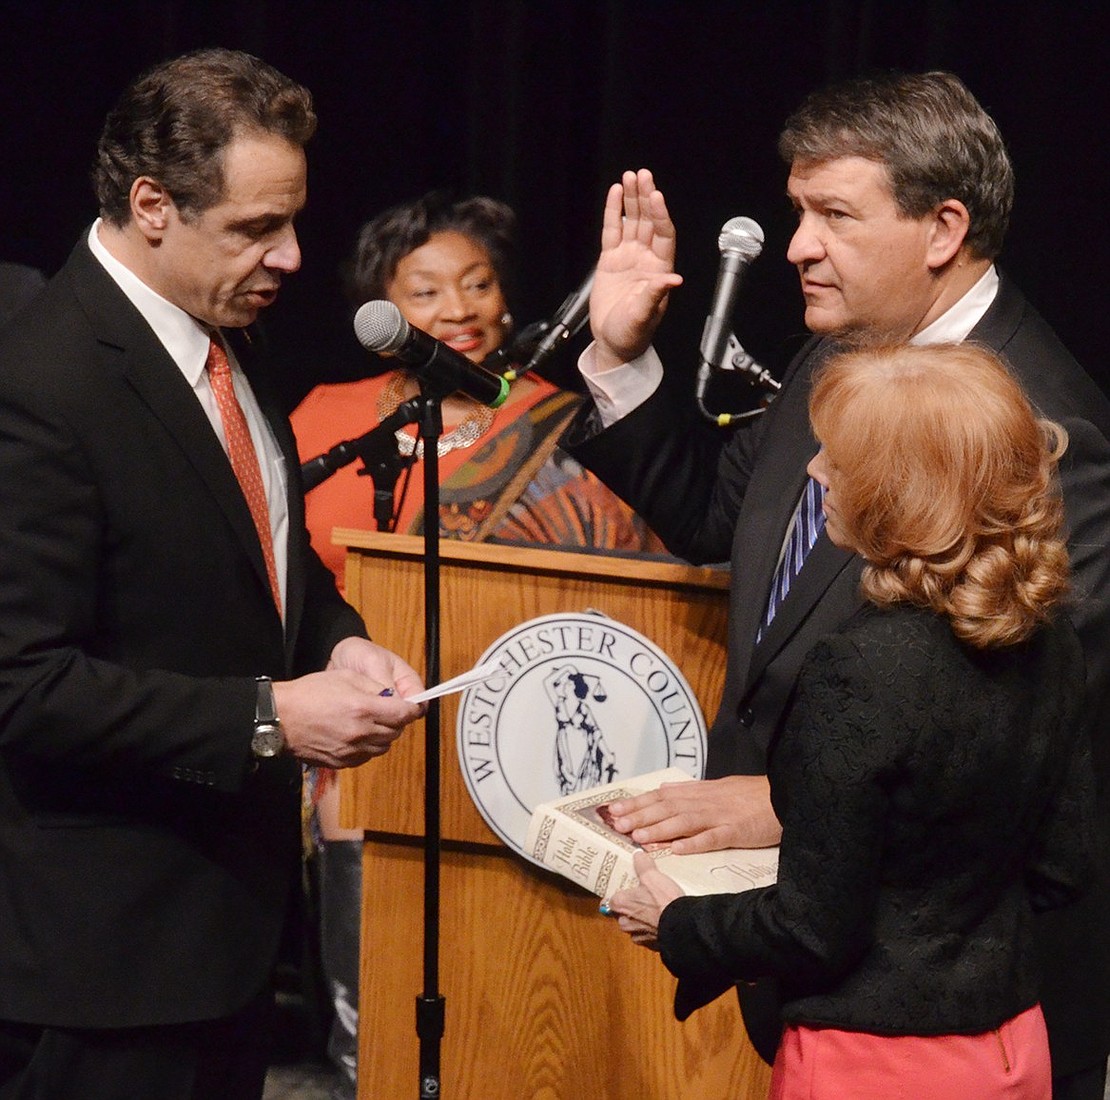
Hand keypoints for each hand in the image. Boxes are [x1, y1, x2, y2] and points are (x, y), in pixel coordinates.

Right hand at [274, 639, 424, 766]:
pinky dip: (368, 747)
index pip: (403, 714)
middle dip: (397, 721)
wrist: (280, 718)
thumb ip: (374, 687)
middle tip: (390, 711)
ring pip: (382, 747)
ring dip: (384, 735)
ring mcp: (350, 751)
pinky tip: (358, 735)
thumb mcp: (345, 677)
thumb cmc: (309, 692)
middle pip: (395, 732)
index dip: (412, 709)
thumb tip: (392, 695)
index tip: (413, 706)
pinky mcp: (340, 762)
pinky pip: (365, 757)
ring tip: (372, 723)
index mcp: (363, 709)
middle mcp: (360, 733)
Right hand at [590, 168, 683, 369]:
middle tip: (643, 175)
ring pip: (631, 221)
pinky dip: (613, 212)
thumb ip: (656, 294)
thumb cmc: (633, 333)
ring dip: (632, 199)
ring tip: (630, 177)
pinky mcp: (610, 260)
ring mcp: (628, 257)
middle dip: (646, 197)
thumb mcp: (645, 315)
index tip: (655, 196)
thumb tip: (674, 280)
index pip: (664, 234)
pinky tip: (614, 194)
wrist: (613, 342)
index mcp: (660, 269)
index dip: (660, 215)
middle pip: (649, 221)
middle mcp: (646, 258)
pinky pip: (611, 231)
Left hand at [605, 775, 780, 853]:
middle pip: (668, 808)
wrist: (784, 796)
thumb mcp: (718, 786)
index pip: (662, 796)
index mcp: (699, 792)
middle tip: (619, 825)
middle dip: (642, 816)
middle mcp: (705, 802)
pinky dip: (694, 843)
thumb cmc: (751, 794)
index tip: (615, 811)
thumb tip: (666, 787)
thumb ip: (691, 789)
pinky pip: (712, 838)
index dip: (638, 803)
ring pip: (685, 822)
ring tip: (640, 837)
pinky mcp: (736, 831)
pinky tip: (677, 850)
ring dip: (661, 829)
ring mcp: (720, 816)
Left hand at [609, 850, 684, 949]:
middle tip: (638, 895)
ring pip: (633, 925)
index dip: (612, 895)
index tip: (618, 889)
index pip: (606, 901)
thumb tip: (638, 855)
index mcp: (620, 904)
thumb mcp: (652, 875)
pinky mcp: (650, 944)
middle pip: (620, 913)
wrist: (683, 925)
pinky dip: (652, 928)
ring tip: (652, 907)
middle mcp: (625, 922)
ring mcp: (637, 935)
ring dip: (640, 918)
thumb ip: (642, 864)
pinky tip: (661, 919)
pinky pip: (647, 934)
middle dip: (628, 906)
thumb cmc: (663, 901)